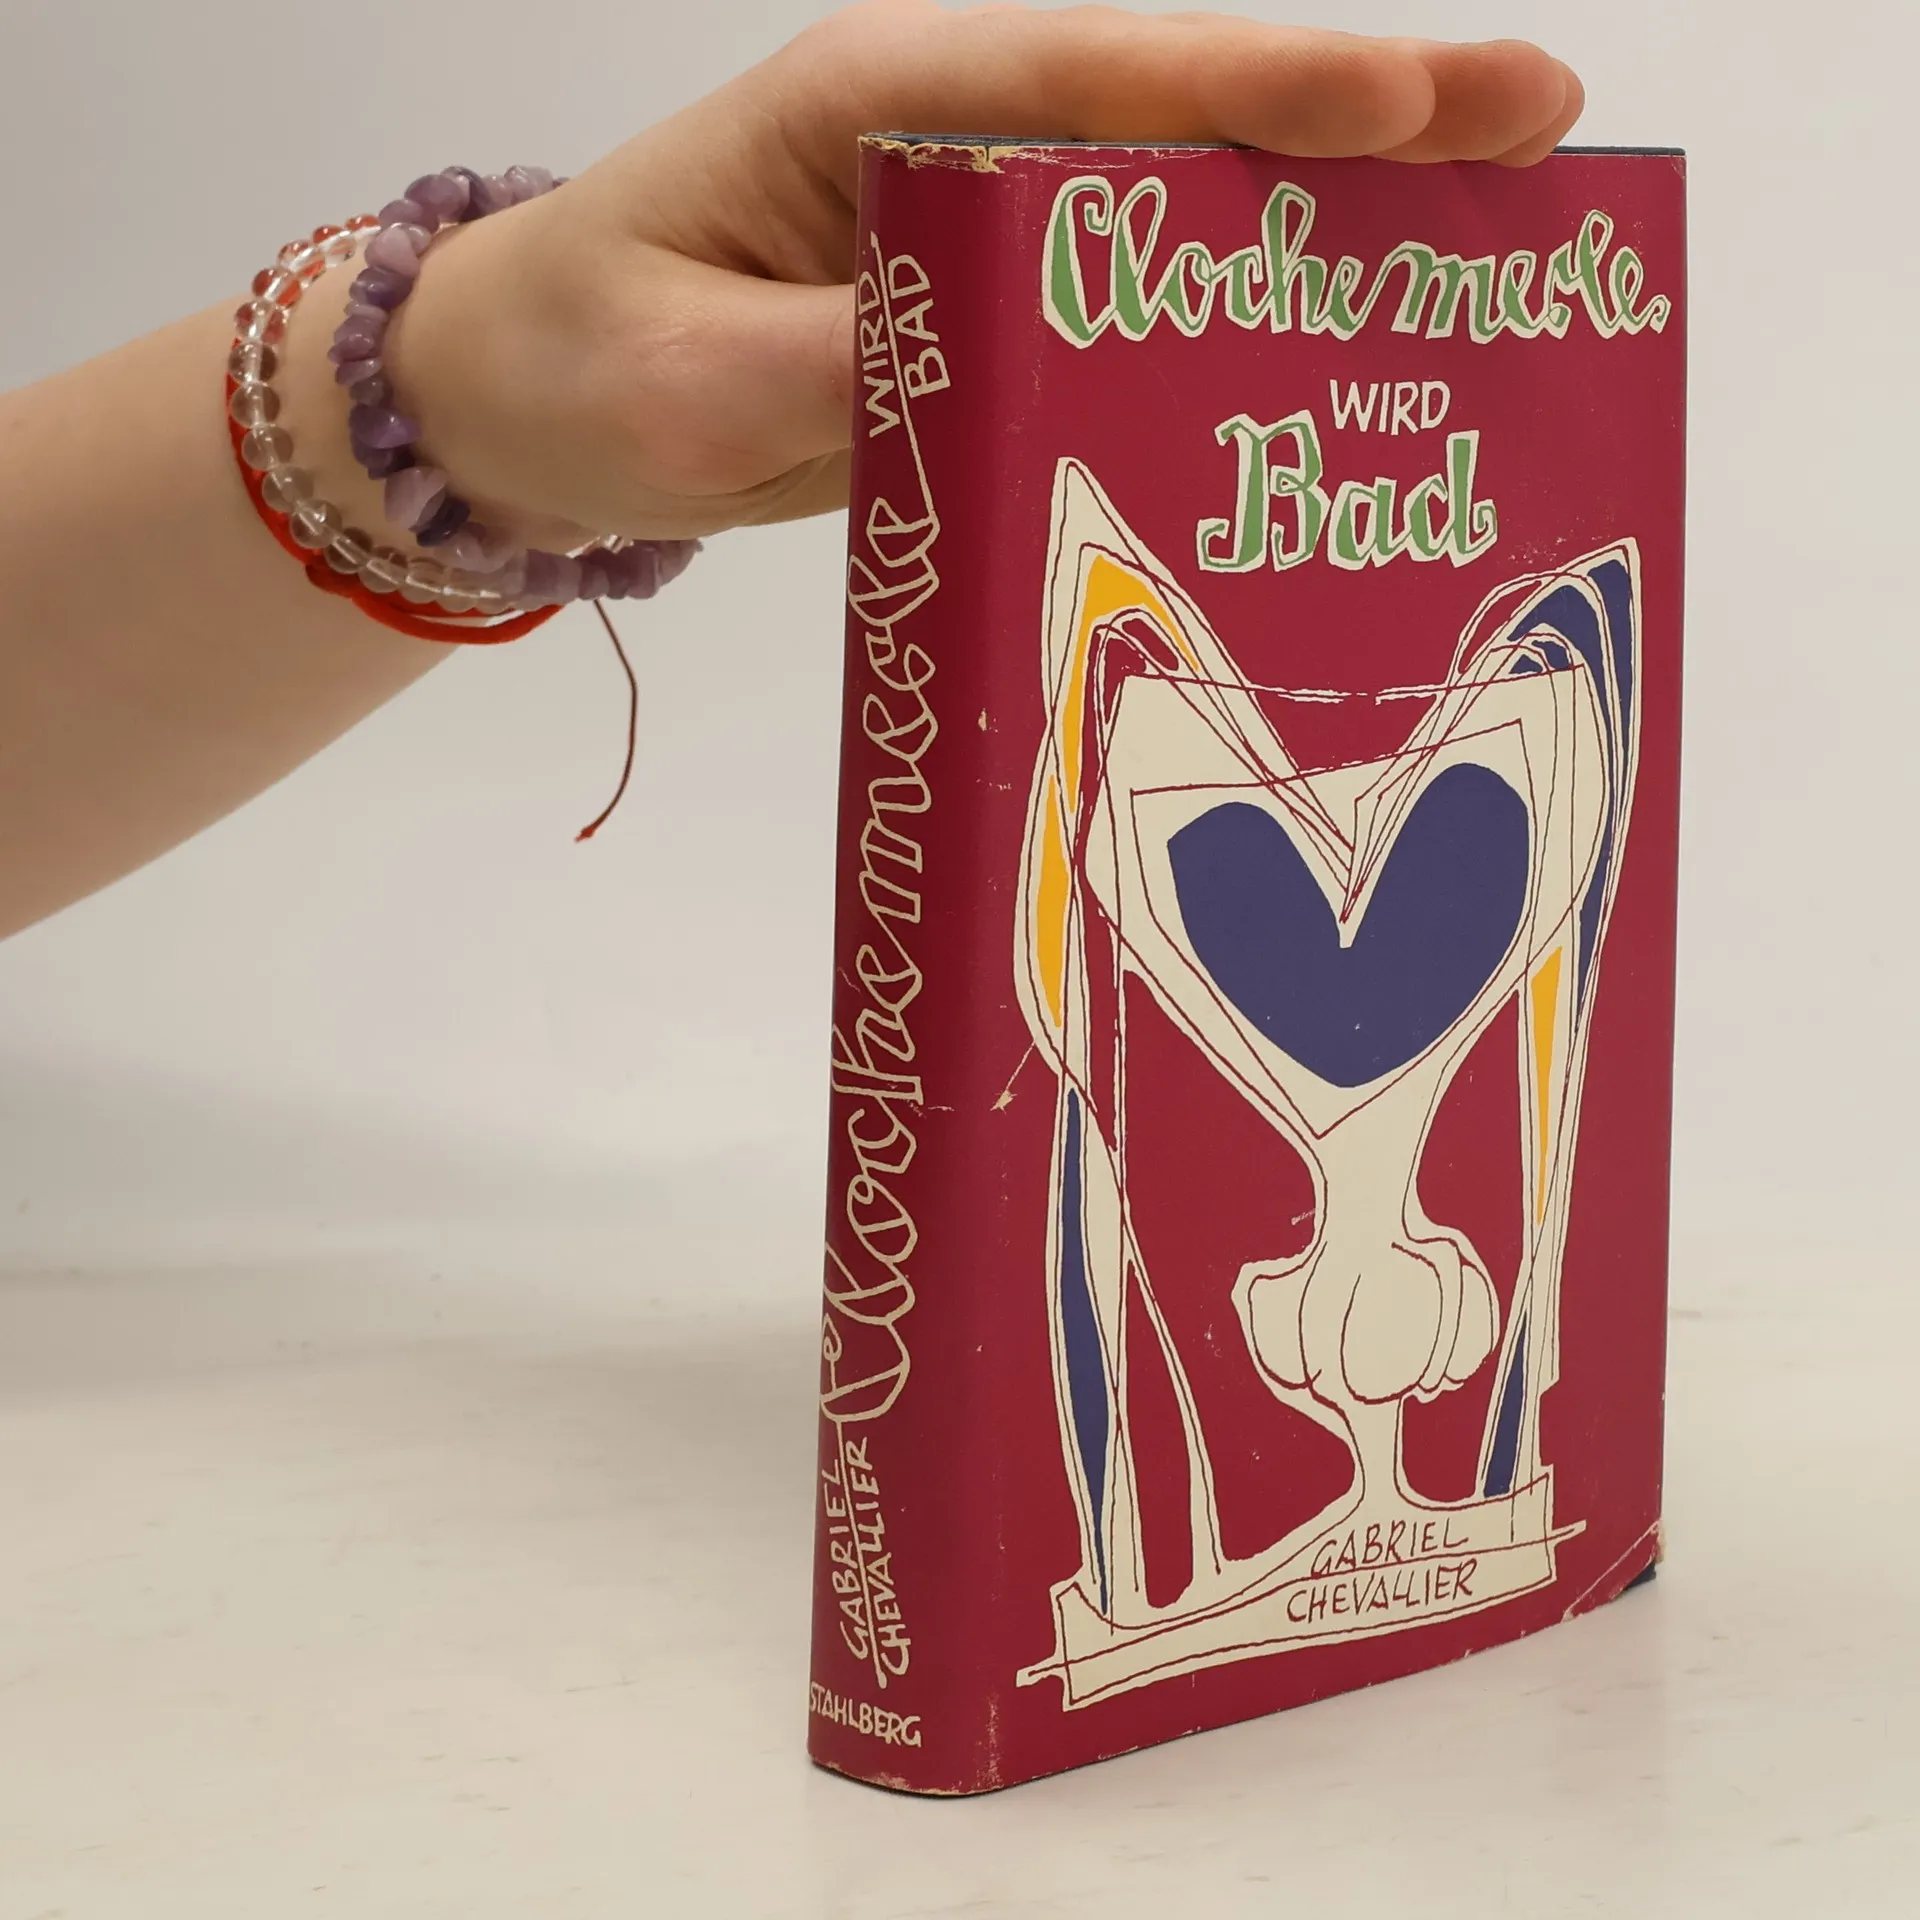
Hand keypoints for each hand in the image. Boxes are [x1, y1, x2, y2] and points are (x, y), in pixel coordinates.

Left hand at [383, 0, 1585, 545]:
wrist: (528, 402)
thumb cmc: (585, 359)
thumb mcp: (691, 387)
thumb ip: (850, 369)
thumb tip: (1011, 373)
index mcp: (887, 107)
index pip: (1101, 80)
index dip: (1266, 90)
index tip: (1419, 95)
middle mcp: (958, 144)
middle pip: (1188, 121)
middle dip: (1369, 125)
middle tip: (1549, 133)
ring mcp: (985, 229)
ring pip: (1187, 209)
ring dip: (1335, 226)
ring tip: (1502, 244)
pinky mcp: (991, 314)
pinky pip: (1140, 310)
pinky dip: (1244, 325)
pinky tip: (1337, 362)